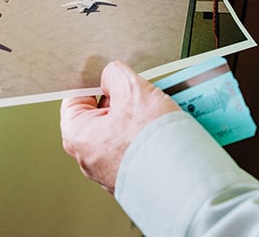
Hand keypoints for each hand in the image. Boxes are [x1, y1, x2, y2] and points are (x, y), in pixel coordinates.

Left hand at [60, 61, 179, 193]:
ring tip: (160, 111)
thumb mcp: (132, 90)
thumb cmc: (152, 144)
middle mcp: (90, 158)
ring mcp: (112, 171)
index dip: (94, 83)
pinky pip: (139, 149)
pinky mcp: (134, 178)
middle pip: (103, 115)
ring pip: (124, 132)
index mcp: (77, 136)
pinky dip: (151, 137)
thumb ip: (115, 75)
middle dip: (124, 101)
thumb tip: (112, 76)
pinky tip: (167, 130)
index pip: (76, 99)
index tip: (109, 76)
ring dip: (142, 118)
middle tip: (142, 93)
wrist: (183, 182)